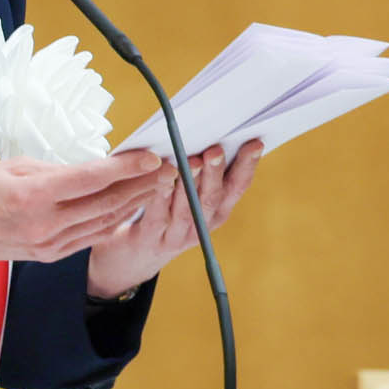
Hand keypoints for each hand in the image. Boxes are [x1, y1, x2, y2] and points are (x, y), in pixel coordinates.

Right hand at [0, 150, 173, 273]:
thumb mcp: (11, 166)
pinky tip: (130, 209)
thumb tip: (88, 170)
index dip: (126, 168)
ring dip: (133, 203)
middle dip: (140, 185)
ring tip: (156, 186)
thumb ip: (53, 170)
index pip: (92, 179)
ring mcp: (49, 244)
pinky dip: (113, 222)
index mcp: (33, 196)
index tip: (150, 156)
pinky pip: (90, 237)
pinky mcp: (49, 255)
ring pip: (103, 222)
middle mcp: (45, 224)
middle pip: (105, 203)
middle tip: (167, 168)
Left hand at [82, 139, 261, 298]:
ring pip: (188, 208)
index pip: (237, 188)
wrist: (135, 256)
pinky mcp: (151, 238)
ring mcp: (177, 235)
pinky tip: (162, 175)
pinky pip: (158, 215)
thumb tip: (212, 132)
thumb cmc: (166, 212)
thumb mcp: (189, 196)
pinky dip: (162, 194)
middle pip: (212, 198)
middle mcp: (201, 225)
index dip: (247, 167)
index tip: (254, 144)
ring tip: (192, 160)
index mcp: (216, 211)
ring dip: (191, 183)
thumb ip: (202, 171)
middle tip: (216, 150)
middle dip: (216, 173)